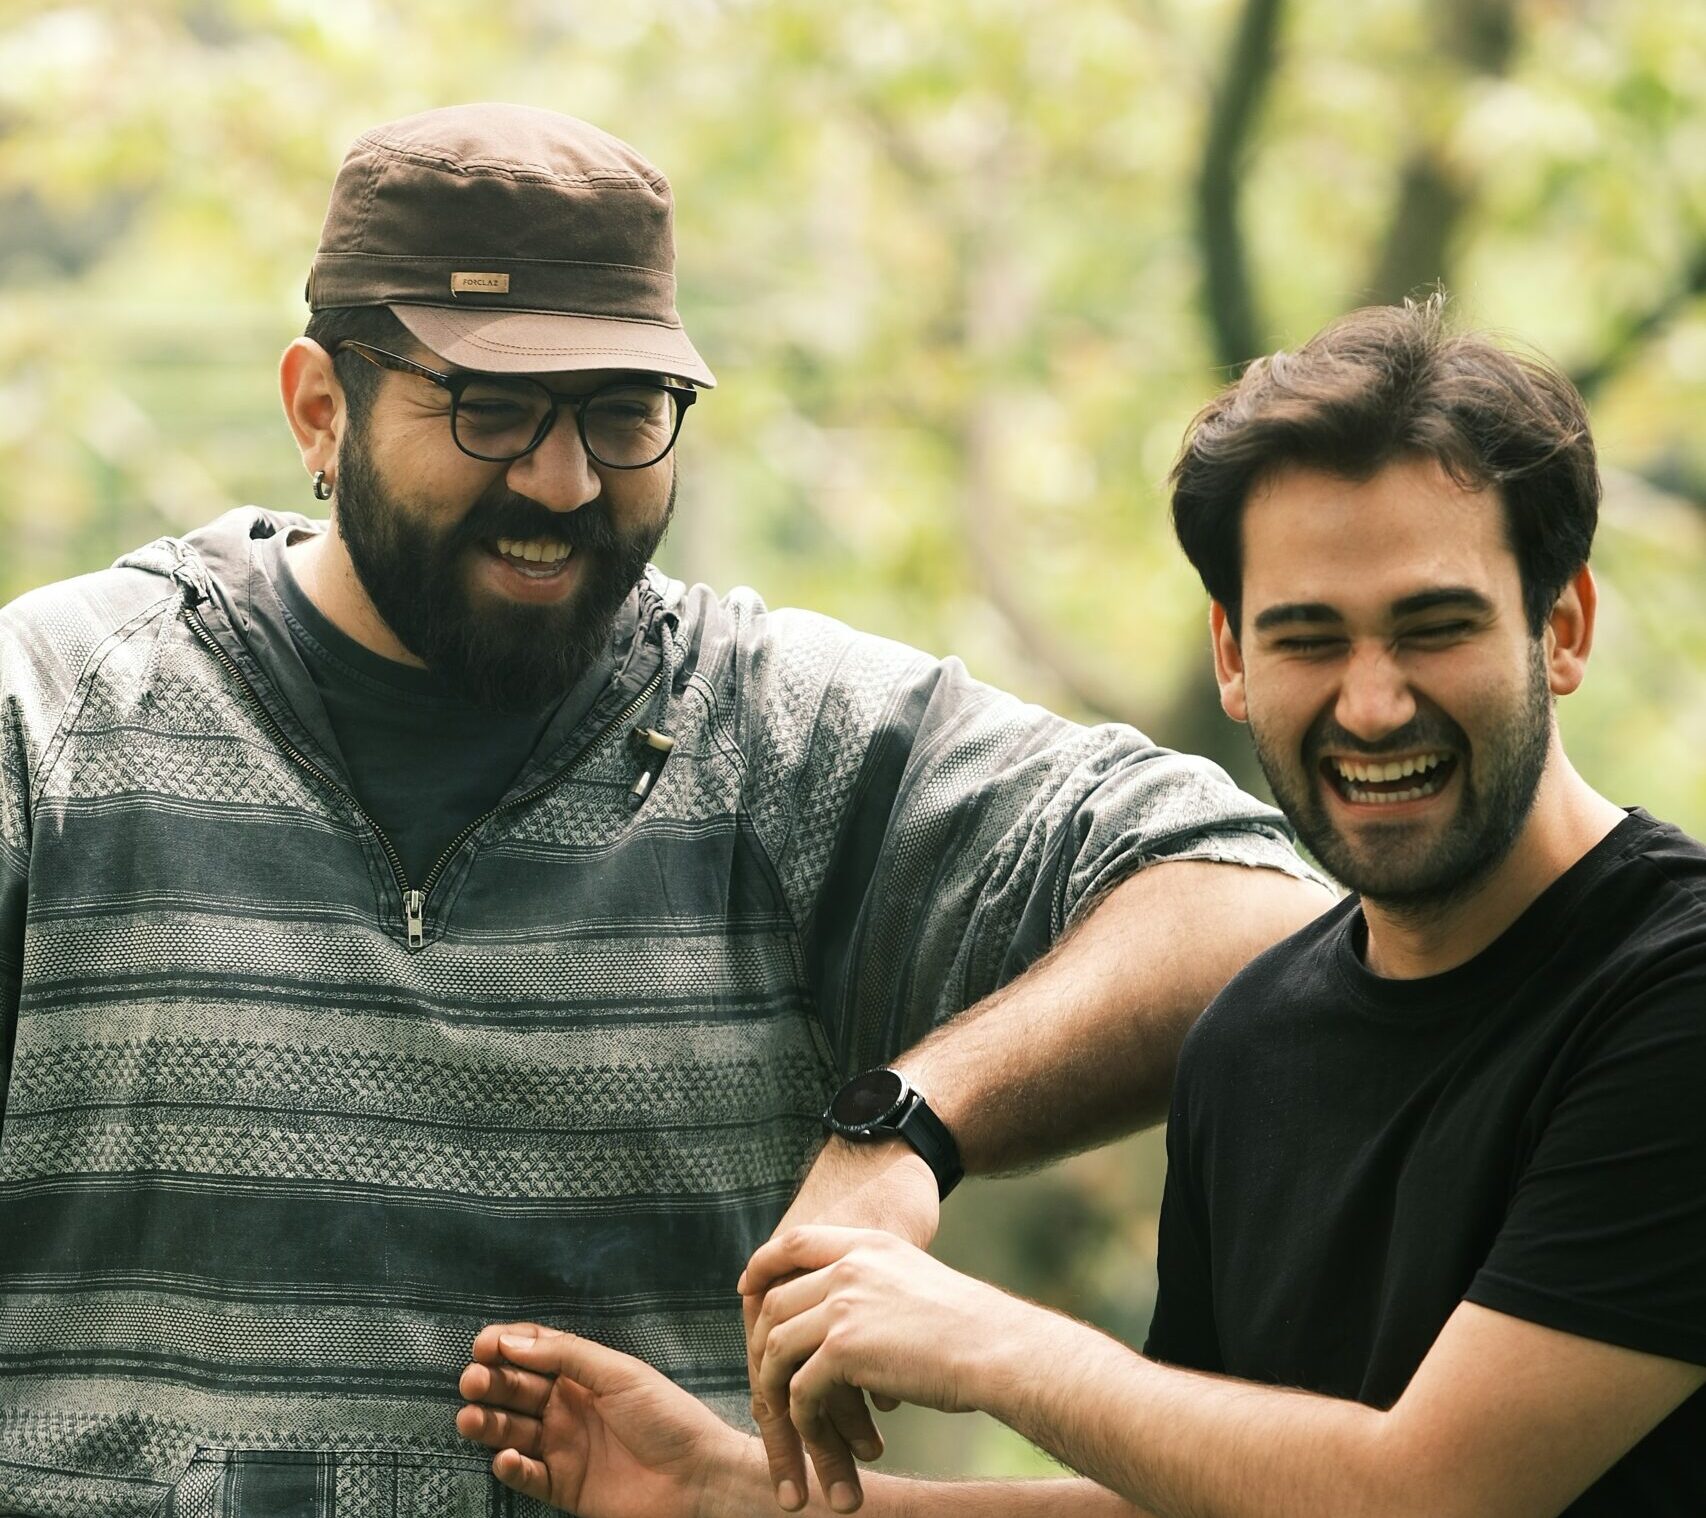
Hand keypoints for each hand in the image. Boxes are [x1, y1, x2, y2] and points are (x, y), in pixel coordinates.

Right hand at [456, 1321, 748, 1517]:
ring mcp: (564, 1447)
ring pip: (512, 1432)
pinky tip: (507, 1457)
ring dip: (487, 1424)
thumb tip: (513, 1342)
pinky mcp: (563, 1487)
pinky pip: (526, 1475)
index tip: (482, 1345)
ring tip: (470, 1419)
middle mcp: (568, 1408)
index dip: (507, 1346)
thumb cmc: (667, 1416)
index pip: (534, 1352)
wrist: (697, 1477)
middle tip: (472, 1381)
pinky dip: (510, 1467)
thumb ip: (567, 1356)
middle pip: (516, 1390)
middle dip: (490, 1383)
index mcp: (583, 1375)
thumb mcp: (619, 1373)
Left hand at [743, 1226, 1021, 1511]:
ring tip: (786, 1420)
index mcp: (869, 1244)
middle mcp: (850, 1266)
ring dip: (777, 1390)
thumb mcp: (914, 1280)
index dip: (764, 1264)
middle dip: (762, 1343)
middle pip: (776, 1301)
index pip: (795, 1241)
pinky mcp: (844, 1348)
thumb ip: (874, 1282)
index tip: (747, 1286)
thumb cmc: (969, 1327)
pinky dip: (802, 1418)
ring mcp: (843, 1304)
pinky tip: (815, 1435)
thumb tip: (841, 1311)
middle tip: (762, 1376)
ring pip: (778, 1348)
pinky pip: (799, 1388)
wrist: (998, 1349)